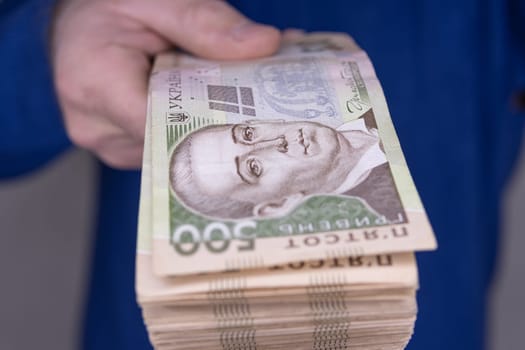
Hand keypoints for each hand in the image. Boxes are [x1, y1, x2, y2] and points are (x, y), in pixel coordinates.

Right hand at [51, 0, 280, 167]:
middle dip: (215, 121)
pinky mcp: (120, 145)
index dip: (213, 121)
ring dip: (201, 124)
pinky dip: (185, 126)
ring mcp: (107, 141)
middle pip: (173, 142)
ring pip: (172, 149)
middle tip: (253, 101)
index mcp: (96, 85)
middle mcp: (95, 126)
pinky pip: (162, 146)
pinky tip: (197, 104)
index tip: (254, 112)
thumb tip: (264, 44)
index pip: (165, 126)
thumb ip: (206, 22)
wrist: (78, 24)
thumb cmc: (107, 7)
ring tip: (221, 96)